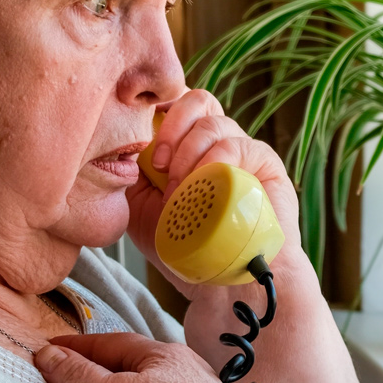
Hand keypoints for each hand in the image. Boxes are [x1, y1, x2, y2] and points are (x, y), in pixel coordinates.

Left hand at [125, 89, 303, 300]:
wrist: (222, 283)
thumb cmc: (183, 248)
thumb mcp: (138, 207)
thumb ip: (128, 173)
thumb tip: (117, 143)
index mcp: (188, 145)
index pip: (174, 102)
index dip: (154, 107)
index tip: (137, 139)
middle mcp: (217, 141)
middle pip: (196, 99)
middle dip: (170, 126)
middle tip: (158, 165)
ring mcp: (242, 150)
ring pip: (213, 122)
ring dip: (188, 152)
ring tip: (178, 190)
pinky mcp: (265, 164)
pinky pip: (238, 144)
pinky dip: (214, 159)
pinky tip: (202, 185)